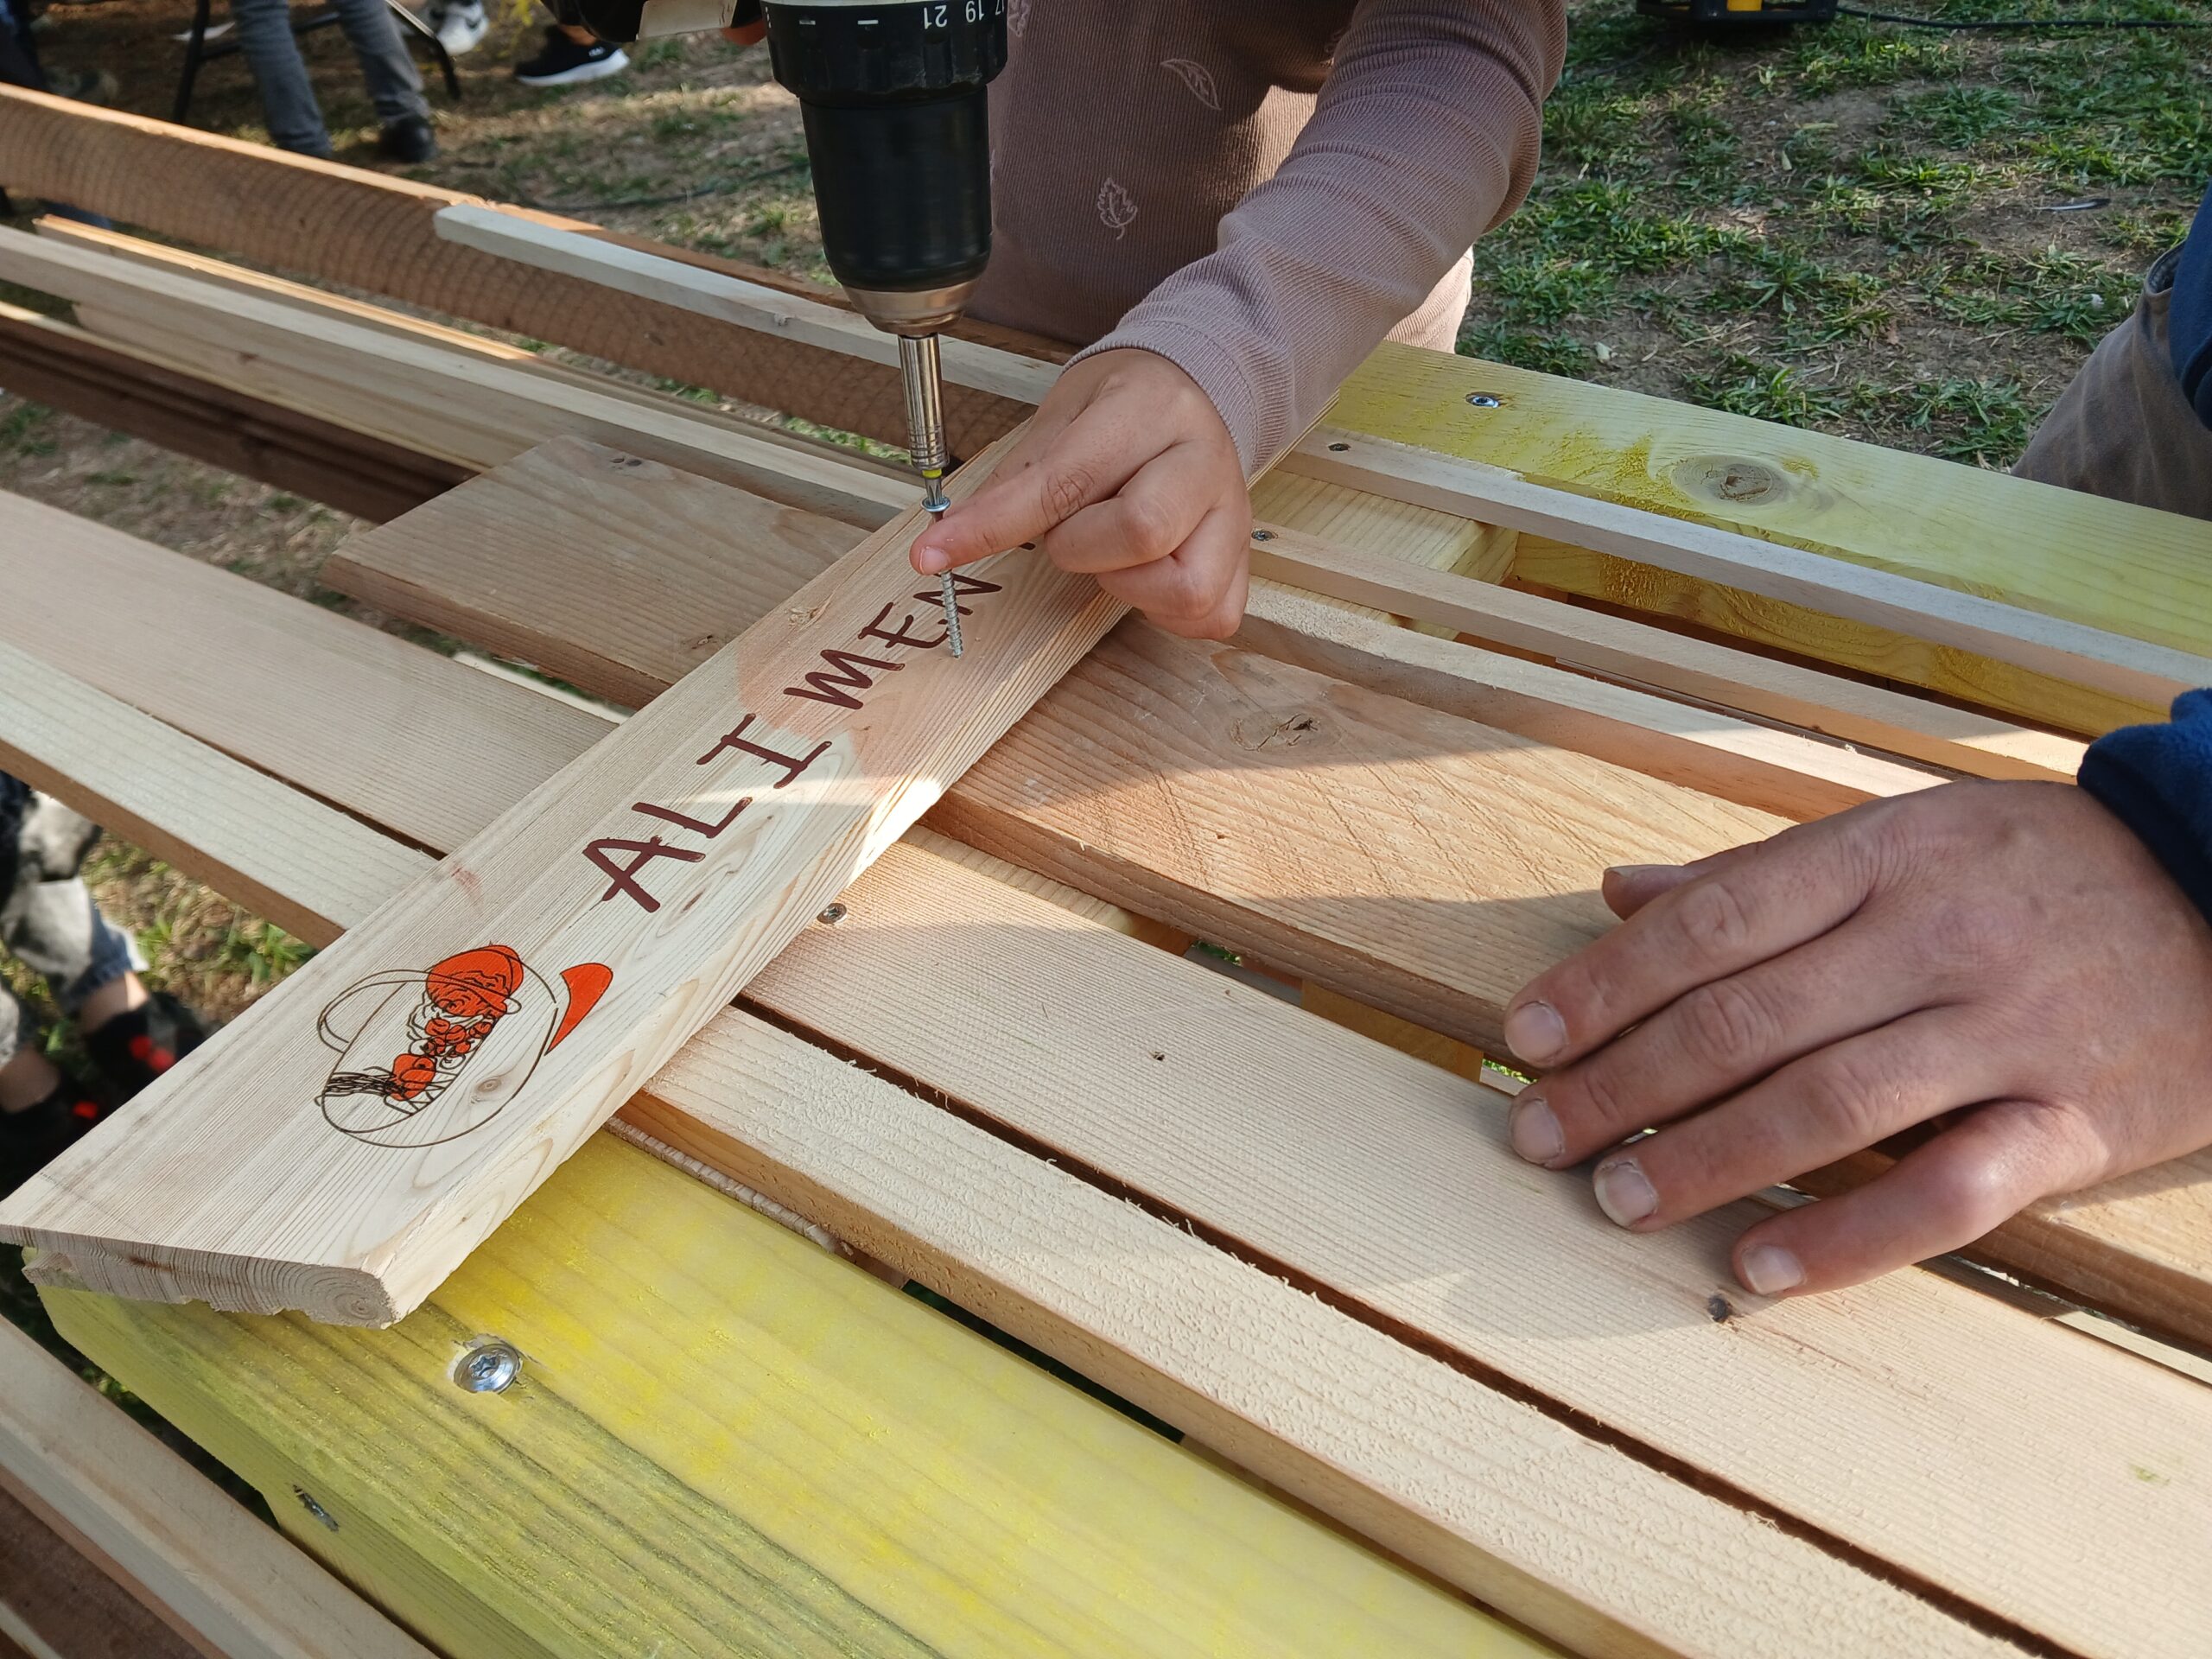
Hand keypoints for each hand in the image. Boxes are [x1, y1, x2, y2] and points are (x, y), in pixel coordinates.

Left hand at [910, 348, 1251, 638]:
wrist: (1195, 387)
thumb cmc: (1122, 406)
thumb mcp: (1061, 415)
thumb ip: (1017, 478)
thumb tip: (952, 536)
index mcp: (1149, 408)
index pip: (1065, 481)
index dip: (994, 525)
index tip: (934, 554)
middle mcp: (1204, 457)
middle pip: (1139, 532)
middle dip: (1078, 548)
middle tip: (1070, 530)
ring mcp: (1234, 512)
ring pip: (1185, 586)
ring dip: (1126, 584)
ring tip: (1111, 552)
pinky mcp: (1245, 555)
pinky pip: (1211, 614)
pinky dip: (1164, 610)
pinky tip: (1144, 575)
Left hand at [1500, 781, 2211, 1297]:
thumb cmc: (2036, 870)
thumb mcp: (1903, 836)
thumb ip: (1758, 874)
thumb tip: (1617, 892)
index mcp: (1882, 856)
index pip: (1713, 923)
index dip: (1606, 983)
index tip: (1525, 1035)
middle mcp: (1936, 938)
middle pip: (1748, 1020)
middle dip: (1623, 1084)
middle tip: (1539, 1134)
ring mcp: (2007, 1031)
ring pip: (1829, 1104)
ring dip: (1705, 1159)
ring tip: (1614, 1198)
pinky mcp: (2075, 1121)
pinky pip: (1947, 1191)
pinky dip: (1845, 1237)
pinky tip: (1752, 1270)